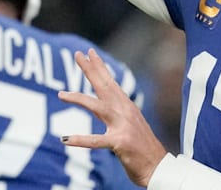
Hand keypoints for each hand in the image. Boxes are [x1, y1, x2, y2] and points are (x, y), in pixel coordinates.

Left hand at [58, 49, 166, 186]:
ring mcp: (123, 126)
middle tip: (77, 54)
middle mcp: (125, 112)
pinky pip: (96, 141)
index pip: (110, 82)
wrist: (159, 167)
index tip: (89, 52)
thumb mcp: (130, 124)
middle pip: (104, 86)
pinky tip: (65, 139)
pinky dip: (80, 140)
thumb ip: (118, 112)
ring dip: (78, 98)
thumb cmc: (142, 148)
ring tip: (61, 94)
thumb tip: (105, 102)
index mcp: (126, 107)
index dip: (100, 66)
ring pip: (97, 107)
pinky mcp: (120, 143)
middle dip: (90, 69)